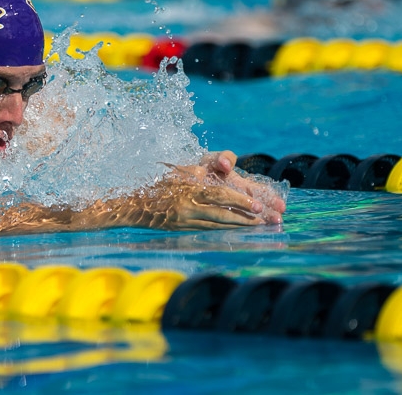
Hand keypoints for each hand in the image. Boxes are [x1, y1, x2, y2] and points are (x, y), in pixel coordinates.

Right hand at [156, 151, 284, 228]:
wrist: (137, 205)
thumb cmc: (162, 184)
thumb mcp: (181, 173)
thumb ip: (201, 173)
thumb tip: (225, 170)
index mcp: (189, 191)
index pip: (220, 195)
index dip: (239, 201)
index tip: (257, 205)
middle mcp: (188, 208)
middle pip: (222, 214)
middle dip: (245, 218)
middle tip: (264, 220)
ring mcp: (186, 221)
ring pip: (217, 225)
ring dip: (238, 226)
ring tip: (257, 227)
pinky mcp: (184, 230)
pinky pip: (209, 230)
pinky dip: (225, 230)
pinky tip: (237, 231)